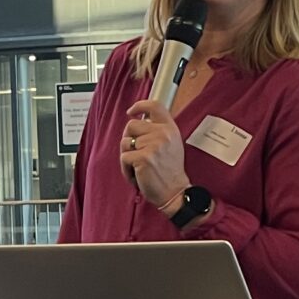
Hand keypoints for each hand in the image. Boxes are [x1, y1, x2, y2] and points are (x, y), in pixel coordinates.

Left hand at [118, 96, 189, 212]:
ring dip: (127, 157)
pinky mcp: (143, 158)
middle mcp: (163, 133)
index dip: (140, 106)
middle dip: (129, 140)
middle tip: (138, 154)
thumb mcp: (171, 144)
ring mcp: (153, 145)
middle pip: (131, 125)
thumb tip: (138, 121)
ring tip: (140, 167)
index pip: (154, 106)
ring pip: (125, 142)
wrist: (175, 192)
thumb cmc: (170, 171)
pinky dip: (126, 169)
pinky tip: (137, 175)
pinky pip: (124, 157)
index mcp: (170, 128)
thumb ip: (158, 131)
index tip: (131, 112)